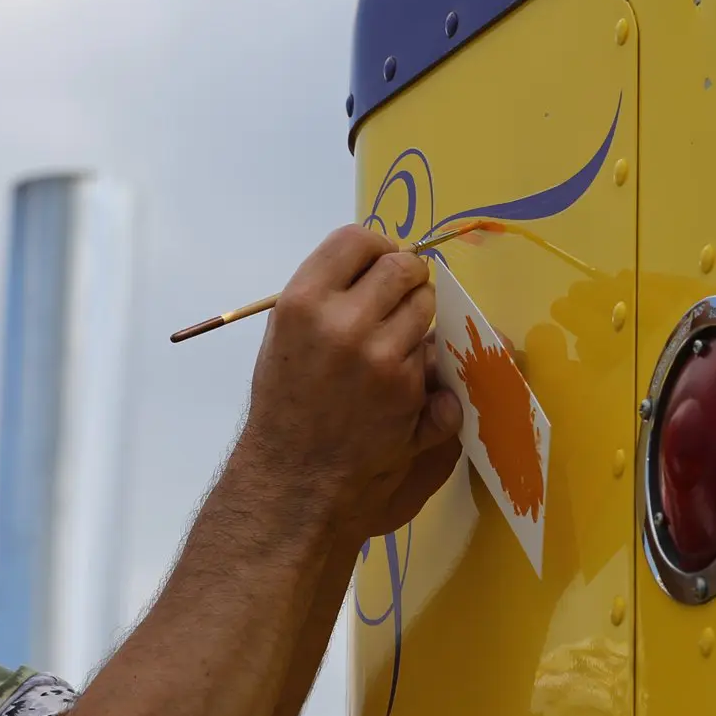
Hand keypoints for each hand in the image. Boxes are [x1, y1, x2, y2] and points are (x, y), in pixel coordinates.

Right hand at [232, 226, 463, 540]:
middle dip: (406, 276)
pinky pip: (430, 350)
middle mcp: (342, 321)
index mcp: (303, 300)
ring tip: (394, 341)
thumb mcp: (285, 333)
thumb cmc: (285, 400)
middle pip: (401, 265)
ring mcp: (379, 355)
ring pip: (424, 304)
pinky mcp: (408, 387)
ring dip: (417, 315)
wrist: (295, 475)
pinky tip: (397, 379)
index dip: (376, 247)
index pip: (357, 240)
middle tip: (399, 296)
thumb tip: (375, 259)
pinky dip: (420, 358)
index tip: (379, 263)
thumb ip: (325, 292)